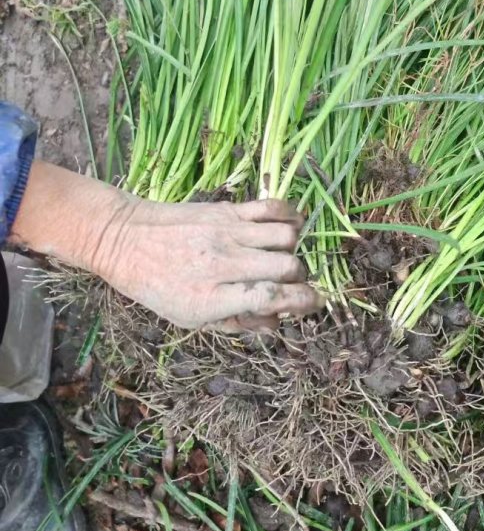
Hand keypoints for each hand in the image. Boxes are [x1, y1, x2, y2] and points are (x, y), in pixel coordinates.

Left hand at [93, 195, 323, 331]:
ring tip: (282, 256)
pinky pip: (272, 207)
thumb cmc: (157, 286)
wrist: (124, 239)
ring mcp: (226, 232)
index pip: (271, 298)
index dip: (301, 301)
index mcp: (210, 298)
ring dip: (293, 250)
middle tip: (288, 281)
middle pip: (286, 267)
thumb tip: (278, 322)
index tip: (312, 302)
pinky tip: (288, 228)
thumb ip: (235, 323)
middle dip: (297, 278)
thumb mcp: (189, 318)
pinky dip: (289, 217)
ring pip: (286, 237)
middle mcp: (222, 264)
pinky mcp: (227, 209)